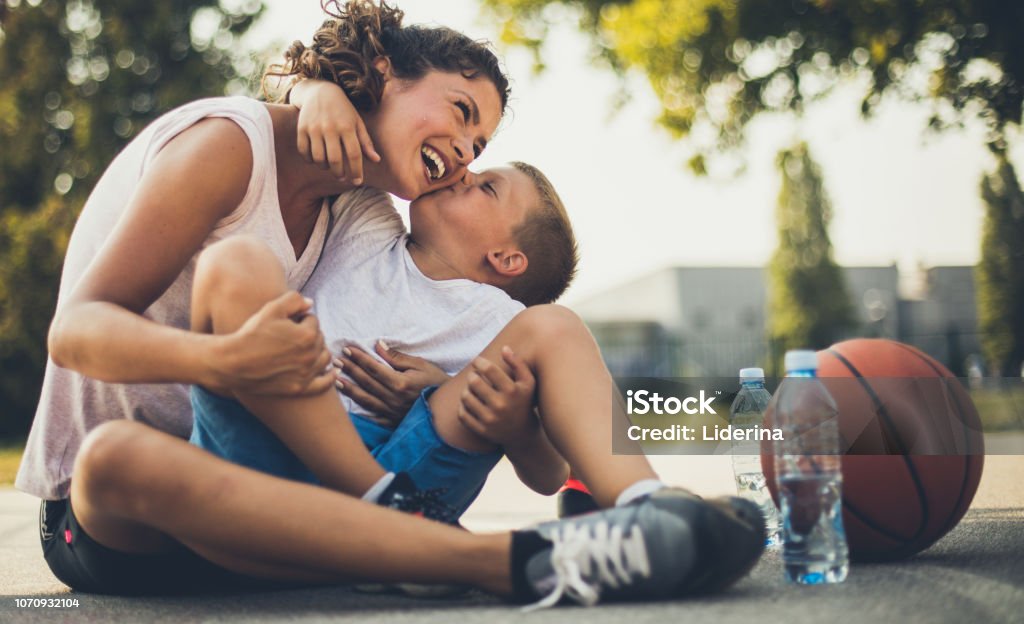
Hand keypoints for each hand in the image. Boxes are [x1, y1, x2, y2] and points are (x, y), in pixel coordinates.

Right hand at [209, 291, 333, 396]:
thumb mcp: (271, 309)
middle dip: (308, 334)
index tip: (285, 323)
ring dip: (319, 351)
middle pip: (320, 338)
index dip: (299, 318)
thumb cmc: (251, 334)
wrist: (233, 363)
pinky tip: (333, 371)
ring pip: (324, 358)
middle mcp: (311, 356)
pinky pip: (324, 384)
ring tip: (306, 348)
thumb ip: (294, 300)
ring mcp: (306, 374)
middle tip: (289, 335)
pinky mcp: (300, 388)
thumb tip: (310, 304)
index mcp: (308, 335)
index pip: (313, 320)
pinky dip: (330, 377)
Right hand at [291, 79, 379, 182]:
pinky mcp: (302, 128)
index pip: (354, 155)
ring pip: (318, 158)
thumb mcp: (357, 122)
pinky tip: (316, 159)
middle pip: (335, 159)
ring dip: (325, 167)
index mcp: (347, 127)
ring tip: (330, 167)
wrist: (320, 91)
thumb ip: (366, 142)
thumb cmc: (343, 110)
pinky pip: (304, 151)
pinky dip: (310, 160)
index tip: (358, 181)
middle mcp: (330, 128)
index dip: (356, 171)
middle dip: (340, 173)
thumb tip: (376, 160)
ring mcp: (314, 128)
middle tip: (343, 177)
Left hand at [334, 340, 448, 425]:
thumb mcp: (420, 365)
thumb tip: (378, 346)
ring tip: (336, 380)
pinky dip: (360, 410)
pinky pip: (373, 416)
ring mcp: (392, 412)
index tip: (348, 349)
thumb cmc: (435, 381)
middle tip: (336, 360)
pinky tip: (349, 404)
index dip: (359, 358)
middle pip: (366, 382)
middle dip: (350, 370)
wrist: (448, 407)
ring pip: (365, 399)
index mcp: (400, 383)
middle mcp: (393, 399)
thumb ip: (398, 358)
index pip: (374, 368)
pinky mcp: (393, 421)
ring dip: (349, 389)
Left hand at [457, 346, 537, 447]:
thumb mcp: (528, 382)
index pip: (488, 369)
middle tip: (474, 376)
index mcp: (512, 391)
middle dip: (472, 375)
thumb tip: (504, 348)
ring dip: (466, 390)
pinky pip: (462, 414)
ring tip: (472, 389)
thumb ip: (518, 363)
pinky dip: (462, 406)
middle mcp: (501, 406)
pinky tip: (469, 403)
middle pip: (474, 382)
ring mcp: (490, 420)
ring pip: (465, 397)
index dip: (479, 362)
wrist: (522, 434)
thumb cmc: (524, 402)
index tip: (477, 361)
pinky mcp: (481, 430)